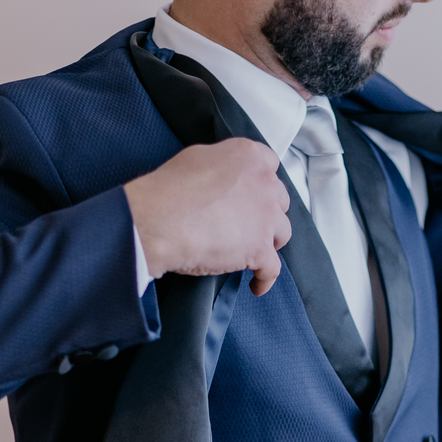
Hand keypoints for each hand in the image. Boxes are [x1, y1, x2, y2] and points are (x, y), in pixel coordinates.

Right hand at [125, 139, 289, 296]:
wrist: (160, 220)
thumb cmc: (169, 191)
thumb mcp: (197, 159)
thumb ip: (221, 166)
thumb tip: (221, 177)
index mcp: (248, 158)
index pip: (270, 166)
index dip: (262, 184)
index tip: (258, 193)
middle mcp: (263, 184)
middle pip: (279, 201)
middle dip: (268, 212)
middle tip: (254, 223)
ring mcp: (265, 218)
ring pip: (282, 233)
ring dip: (271, 242)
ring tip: (258, 252)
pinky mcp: (260, 249)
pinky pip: (272, 269)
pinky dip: (264, 279)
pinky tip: (257, 284)